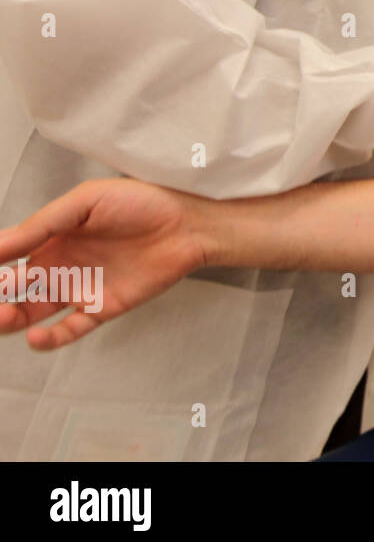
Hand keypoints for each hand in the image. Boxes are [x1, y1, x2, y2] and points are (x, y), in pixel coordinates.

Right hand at [0, 178, 206, 350]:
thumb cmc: (140, 203)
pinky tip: (37, 336)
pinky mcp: (102, 307)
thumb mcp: (85, 202)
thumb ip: (42, 224)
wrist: (186, 224)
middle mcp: (59, 264)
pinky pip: (69, 329)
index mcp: (51, 236)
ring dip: (11, 320)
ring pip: (31, 312)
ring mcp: (79, 287)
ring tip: (4, 316)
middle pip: (11, 287)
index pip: (6, 252)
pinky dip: (49, 339)